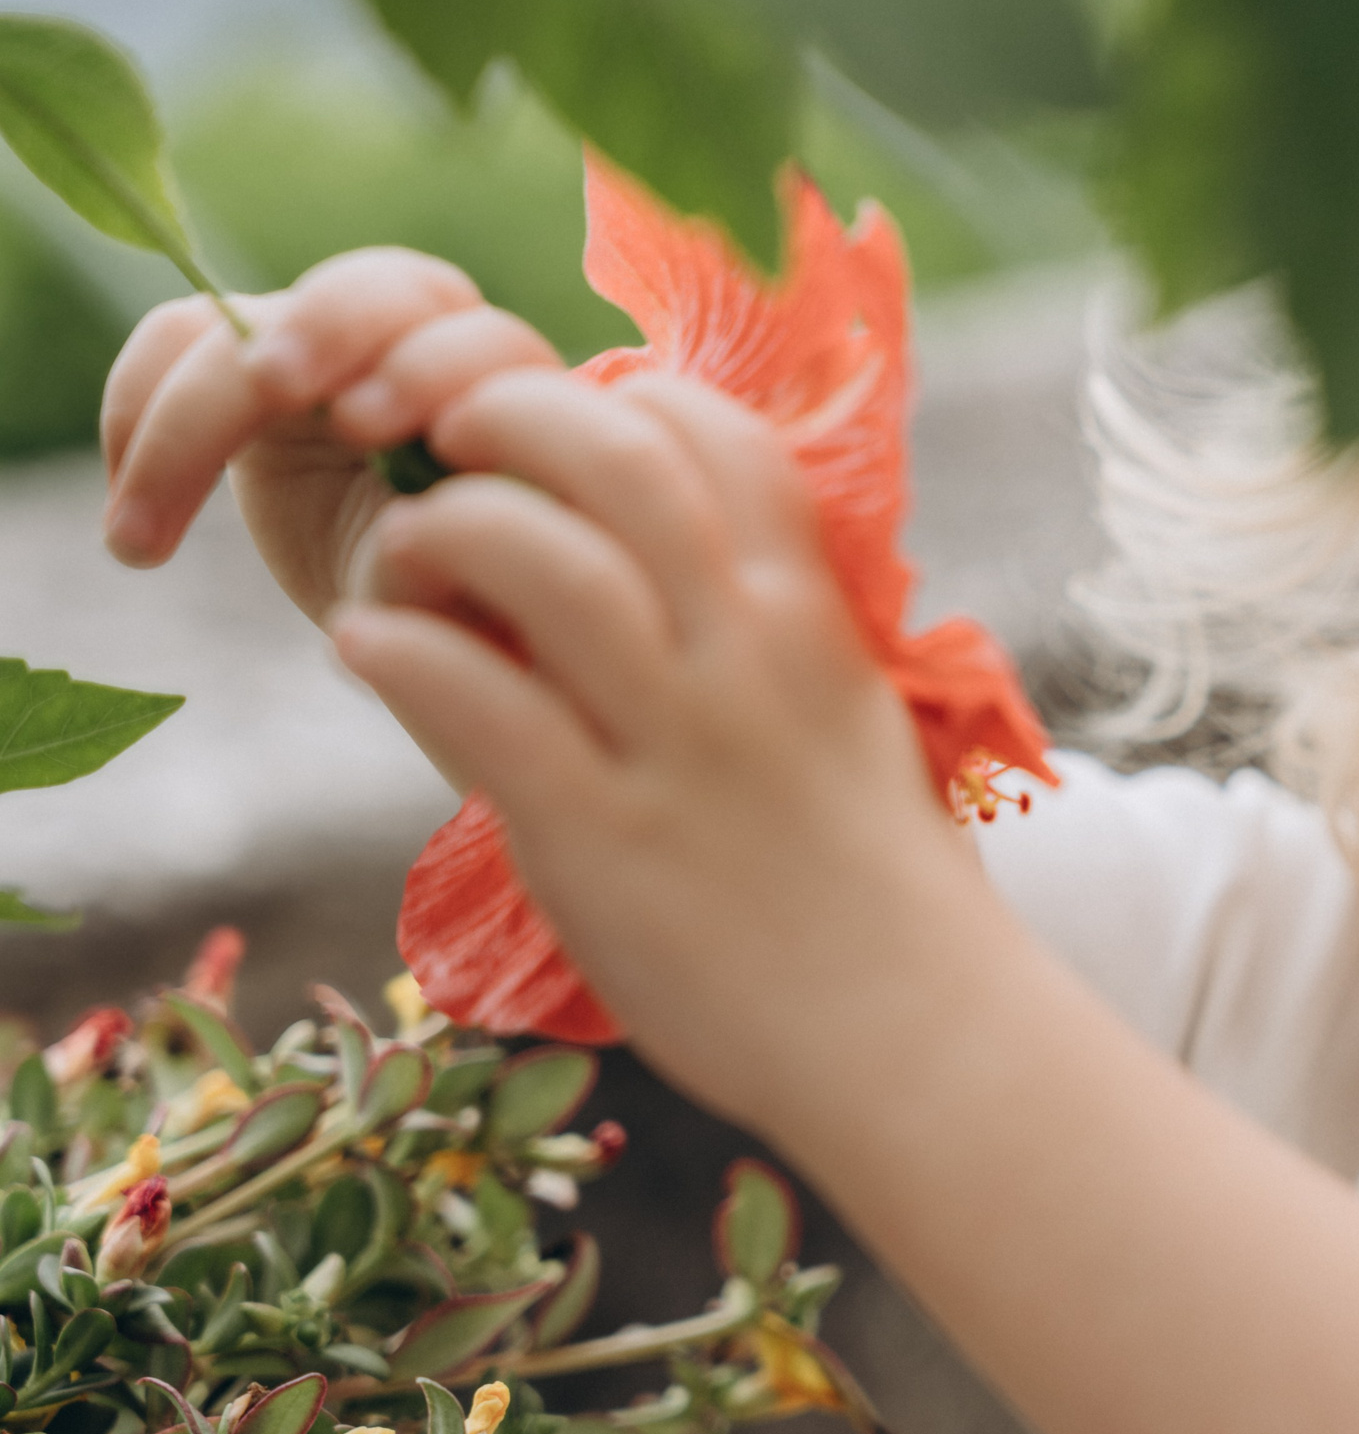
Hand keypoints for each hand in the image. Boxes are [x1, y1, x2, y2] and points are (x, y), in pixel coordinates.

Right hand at [101, 250, 560, 622]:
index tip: (364, 426)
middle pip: (382, 290)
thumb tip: (407, 547)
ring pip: (261, 310)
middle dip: (325, 326)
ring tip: (148, 519)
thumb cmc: (453, 611)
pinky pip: (180, 336)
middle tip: (271, 383)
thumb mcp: (457, 614)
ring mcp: (341, 345)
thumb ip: (441, 574)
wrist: (405, 606)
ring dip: (195, 399)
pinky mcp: (258, 356)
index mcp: (510, 406)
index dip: (429, 369)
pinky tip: (127, 519)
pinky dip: (137, 410)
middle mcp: (432, 351)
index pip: (484, 343)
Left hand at [328, 365, 976, 1123]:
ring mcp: (675, 740)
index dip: (621, 396)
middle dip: (507, 417)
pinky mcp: (602, 835)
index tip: (561, 431)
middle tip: (444, 444)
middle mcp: (746, 652)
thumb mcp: (854, 726)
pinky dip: (396, 648)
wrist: (915, 1036)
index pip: (717, 430)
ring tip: (399, 562)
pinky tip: (367, 649)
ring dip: (437, 528)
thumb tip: (714, 582)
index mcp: (812, 617)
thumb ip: (787, 643)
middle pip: (613, 454)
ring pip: (533, 554)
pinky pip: (472, 698)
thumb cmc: (885, 893)